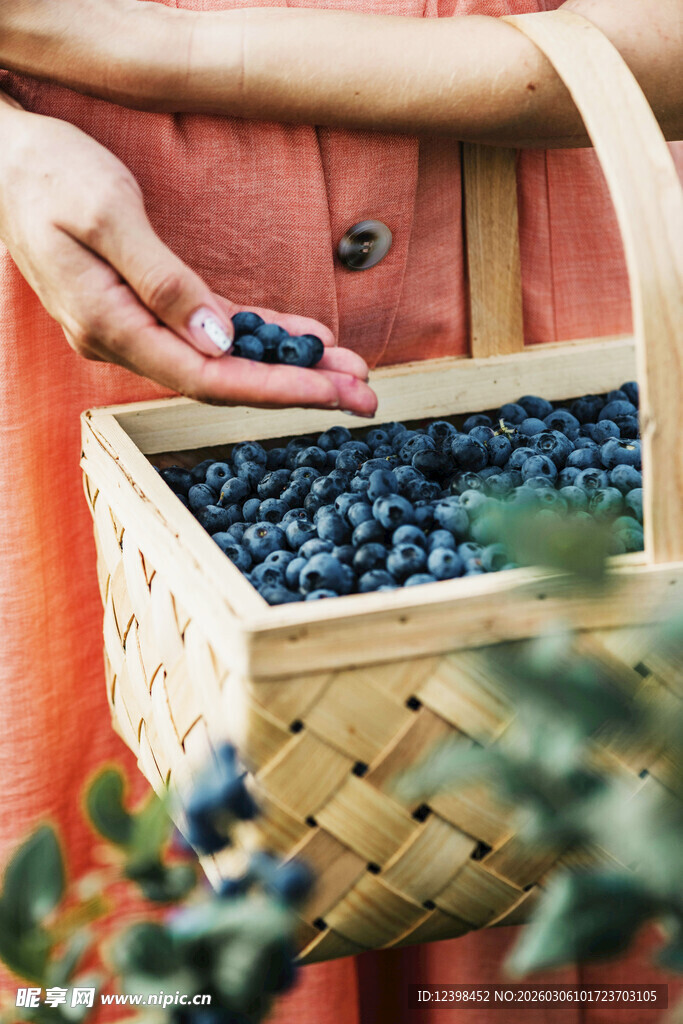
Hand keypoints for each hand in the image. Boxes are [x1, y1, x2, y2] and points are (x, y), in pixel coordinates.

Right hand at [0, 101, 376, 413]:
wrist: (7, 161)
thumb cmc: (48, 176)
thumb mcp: (105, 214)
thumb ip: (162, 281)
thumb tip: (218, 341)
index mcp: (112, 326)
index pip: (207, 378)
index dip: (274, 389)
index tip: (330, 394)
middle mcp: (127, 340)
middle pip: (225, 380)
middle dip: (298, 389)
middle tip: (365, 397)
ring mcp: (137, 328)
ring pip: (225, 360)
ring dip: (288, 366)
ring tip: (349, 372)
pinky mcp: (149, 308)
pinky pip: (214, 332)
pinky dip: (261, 336)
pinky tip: (303, 339)